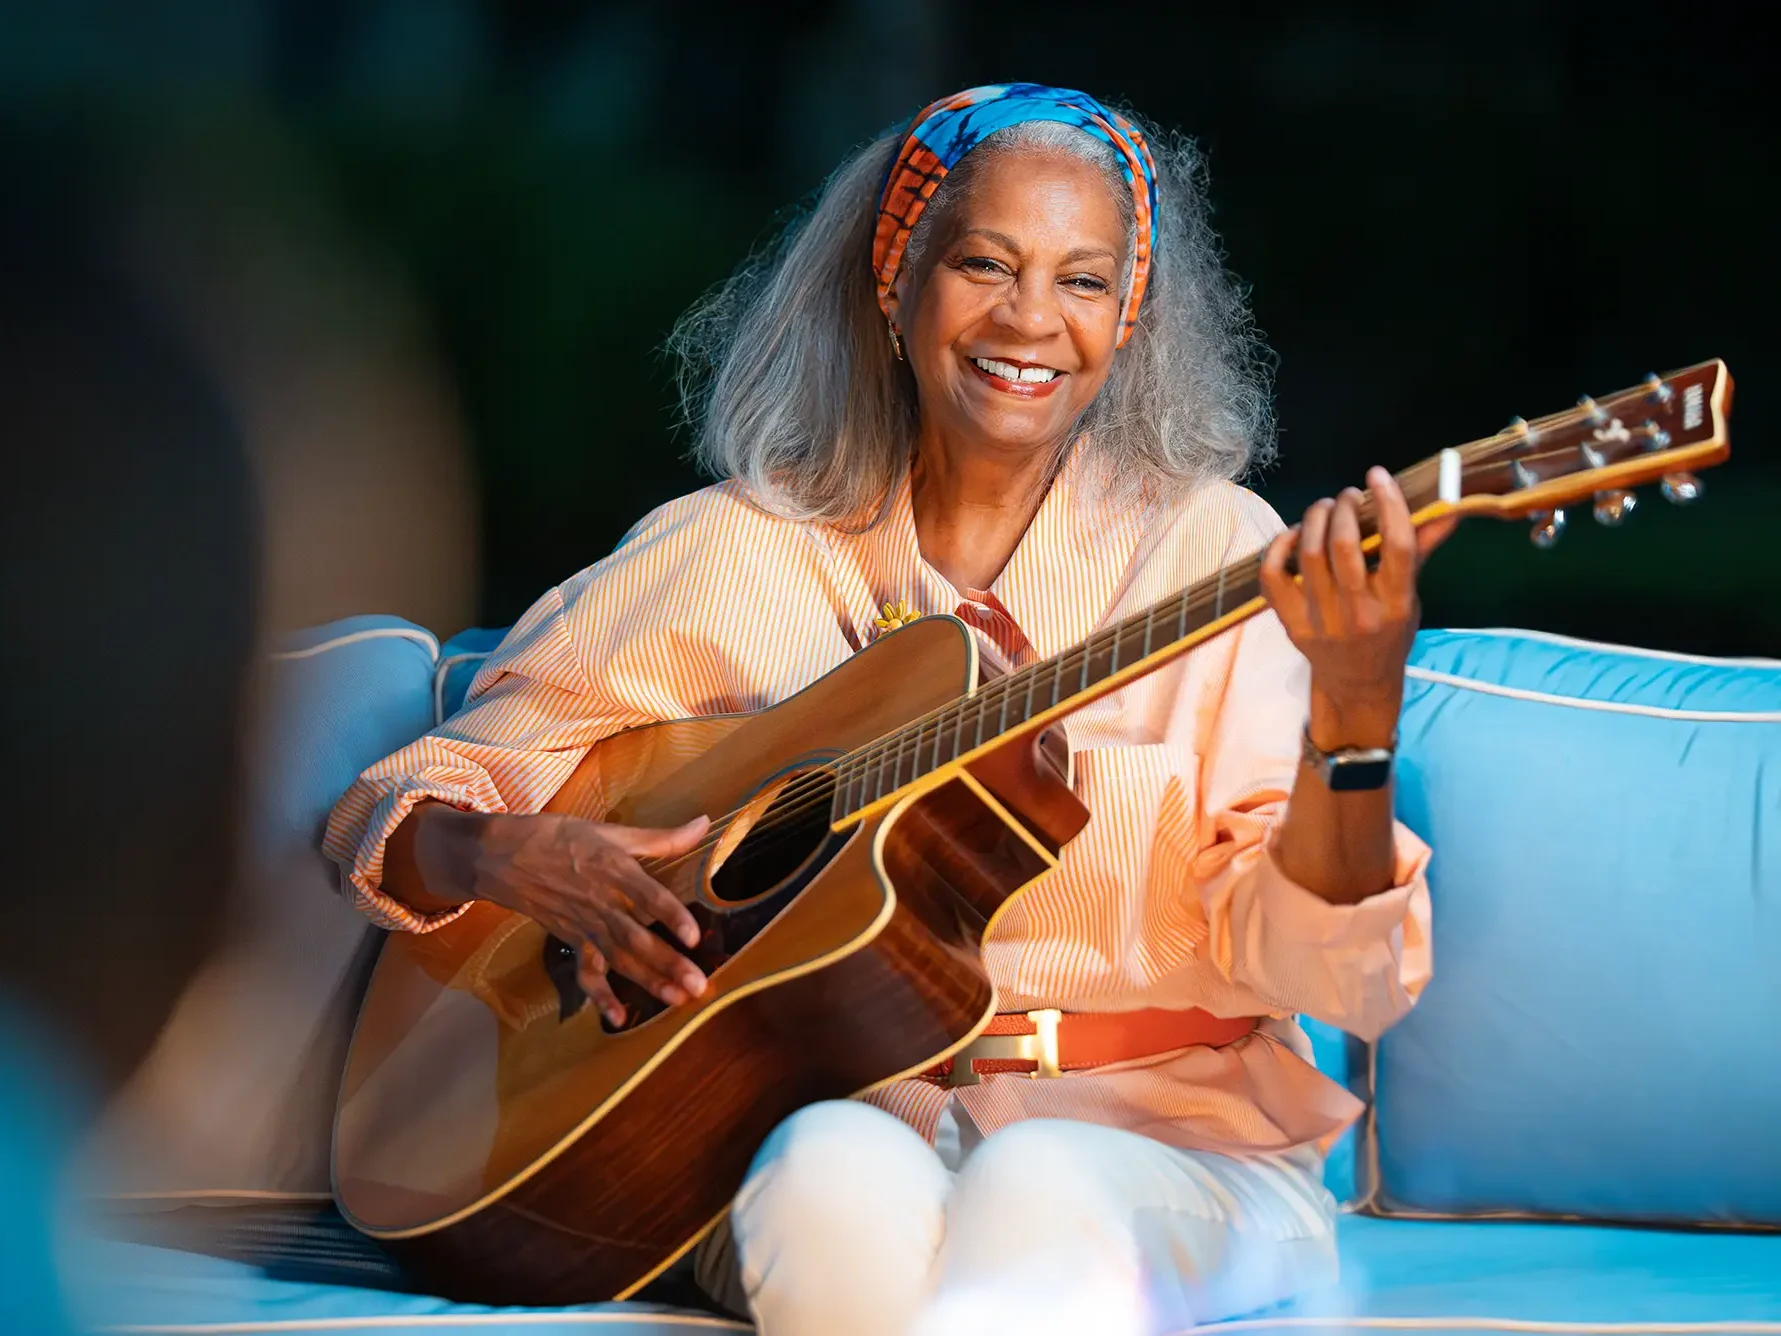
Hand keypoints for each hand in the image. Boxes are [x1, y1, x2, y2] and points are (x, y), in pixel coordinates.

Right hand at [412, 807, 710, 1025]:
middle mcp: (601, 902)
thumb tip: (704, 822)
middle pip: (637, 937)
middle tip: (698, 985)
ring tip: (677, 999)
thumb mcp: (611, 832)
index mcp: (614, 870)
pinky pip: (586, 972)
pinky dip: (600, 996)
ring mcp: (585, 925)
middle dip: (668, 963)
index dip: (670, 916)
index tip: (693, 936)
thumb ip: (661, 837)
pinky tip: (618, 1017)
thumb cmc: (560, 838)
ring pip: (619, 958)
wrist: (502, 856)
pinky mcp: (571, 940)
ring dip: (648, 981)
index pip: (648, 895)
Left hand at [1259, 467, 1457, 748]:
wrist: (1358, 683)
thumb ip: (1421, 550)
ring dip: (1316, 519)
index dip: (1388, 503)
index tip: (1379, 476)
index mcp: (1397, 603)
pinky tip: (1293, 535)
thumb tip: (1447, 508)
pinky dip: (1279, 546)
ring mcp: (1321, 620)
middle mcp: (1359, 613)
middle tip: (1348, 496)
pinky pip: (1273, 575)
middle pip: (1345, 546)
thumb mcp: (1412, 597)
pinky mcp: (1291, 623)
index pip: (1397, 545)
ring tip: (1326, 509)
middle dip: (1345, 508)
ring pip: (1310, 554)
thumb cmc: (1389, 633)